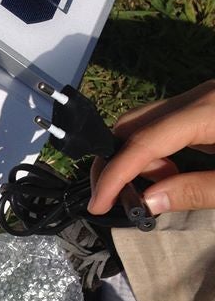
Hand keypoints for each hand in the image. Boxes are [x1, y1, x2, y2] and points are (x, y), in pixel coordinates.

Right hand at [87, 80, 214, 215]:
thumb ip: (196, 191)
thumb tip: (149, 201)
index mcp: (210, 110)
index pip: (145, 140)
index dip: (116, 174)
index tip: (98, 203)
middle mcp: (199, 97)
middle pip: (133, 124)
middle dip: (113, 163)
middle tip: (110, 199)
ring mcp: (200, 99)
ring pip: (145, 123)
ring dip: (134, 158)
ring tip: (150, 190)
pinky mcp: (204, 106)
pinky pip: (164, 124)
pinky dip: (153, 150)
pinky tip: (168, 172)